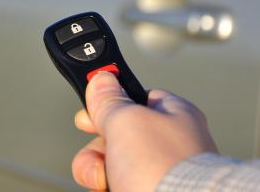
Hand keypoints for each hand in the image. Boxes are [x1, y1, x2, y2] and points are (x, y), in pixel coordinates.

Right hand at [72, 72, 217, 190]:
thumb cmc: (164, 168)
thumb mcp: (126, 119)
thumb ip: (109, 100)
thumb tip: (101, 78)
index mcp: (173, 115)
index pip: (134, 99)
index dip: (107, 104)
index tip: (86, 115)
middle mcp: (171, 145)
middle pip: (117, 137)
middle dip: (97, 149)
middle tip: (100, 158)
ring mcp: (162, 174)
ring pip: (114, 166)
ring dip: (99, 173)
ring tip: (107, 183)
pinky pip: (120, 186)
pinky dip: (109, 189)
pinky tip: (111, 191)